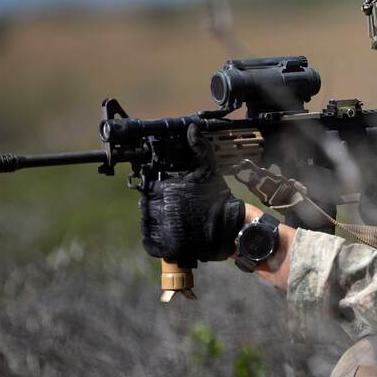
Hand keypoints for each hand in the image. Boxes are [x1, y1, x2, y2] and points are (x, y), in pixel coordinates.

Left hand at [138, 124, 244, 262]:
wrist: (229, 228)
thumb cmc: (218, 198)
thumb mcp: (208, 170)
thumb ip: (198, 149)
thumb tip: (192, 129)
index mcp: (167, 189)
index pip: (149, 188)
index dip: (157, 191)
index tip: (167, 193)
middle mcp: (162, 209)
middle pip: (147, 206)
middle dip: (157, 206)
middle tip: (173, 208)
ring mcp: (163, 230)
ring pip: (148, 224)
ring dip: (155, 223)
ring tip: (173, 221)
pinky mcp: (166, 248)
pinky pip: (151, 242)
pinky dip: (157, 239)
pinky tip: (170, 234)